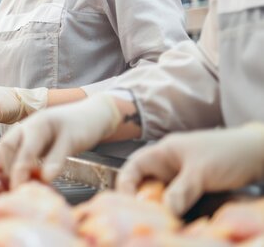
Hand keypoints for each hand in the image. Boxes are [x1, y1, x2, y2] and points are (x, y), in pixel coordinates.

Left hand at [0, 94, 120, 188]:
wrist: (95, 114)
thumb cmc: (66, 133)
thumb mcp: (45, 143)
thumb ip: (30, 155)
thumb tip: (13, 179)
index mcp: (24, 127)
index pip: (3, 145)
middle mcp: (33, 124)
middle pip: (10, 145)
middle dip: (6, 170)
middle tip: (9, 189)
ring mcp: (51, 126)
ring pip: (30, 148)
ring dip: (22, 169)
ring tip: (20, 187)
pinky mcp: (71, 133)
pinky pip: (58, 150)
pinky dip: (51, 165)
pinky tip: (48, 177)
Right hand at [116, 122, 263, 215]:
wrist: (259, 154)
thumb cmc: (229, 153)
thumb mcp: (201, 172)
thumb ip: (180, 192)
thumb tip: (163, 213)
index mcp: (163, 153)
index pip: (132, 169)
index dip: (125, 187)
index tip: (128, 207)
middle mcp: (168, 166)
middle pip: (144, 187)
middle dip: (144, 203)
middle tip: (150, 219)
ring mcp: (180, 179)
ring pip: (161, 198)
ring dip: (162, 211)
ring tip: (164, 223)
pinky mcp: (193, 191)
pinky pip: (177, 204)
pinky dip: (176, 213)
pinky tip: (179, 222)